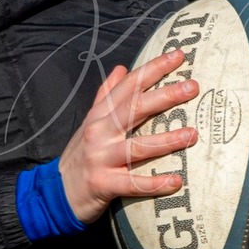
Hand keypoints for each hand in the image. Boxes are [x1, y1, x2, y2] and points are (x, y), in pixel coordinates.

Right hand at [57, 46, 200, 224]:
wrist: (56, 192)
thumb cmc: (80, 155)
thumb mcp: (90, 122)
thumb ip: (106, 95)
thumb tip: (122, 68)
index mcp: (100, 115)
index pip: (128, 86)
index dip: (153, 69)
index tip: (178, 56)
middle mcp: (100, 132)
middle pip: (134, 109)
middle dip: (164, 96)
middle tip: (192, 87)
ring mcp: (101, 158)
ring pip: (137, 146)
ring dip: (166, 140)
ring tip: (192, 134)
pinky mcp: (103, 184)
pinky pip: (133, 183)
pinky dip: (154, 183)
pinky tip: (176, 181)